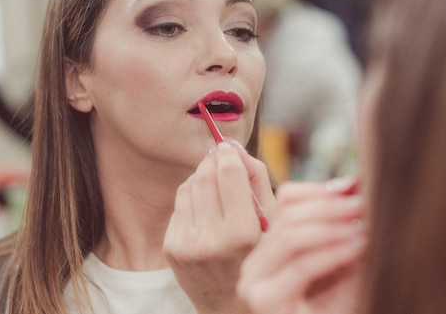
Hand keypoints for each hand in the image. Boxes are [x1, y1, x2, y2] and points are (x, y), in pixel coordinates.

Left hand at [163, 140, 275, 313]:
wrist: (230, 303)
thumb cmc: (260, 256)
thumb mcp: (273, 220)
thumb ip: (257, 179)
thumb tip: (234, 148)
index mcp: (242, 233)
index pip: (228, 174)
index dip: (229, 153)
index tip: (230, 147)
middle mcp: (211, 240)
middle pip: (204, 176)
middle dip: (213, 161)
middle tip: (223, 159)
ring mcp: (187, 245)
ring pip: (188, 186)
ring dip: (201, 177)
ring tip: (216, 186)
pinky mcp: (171, 248)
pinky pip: (179, 205)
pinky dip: (192, 197)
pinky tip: (206, 209)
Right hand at [237, 178, 365, 313]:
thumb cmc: (336, 313)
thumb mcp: (342, 264)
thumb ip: (345, 229)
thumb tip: (356, 183)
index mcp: (271, 249)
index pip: (286, 200)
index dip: (321, 189)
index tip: (355, 187)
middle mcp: (256, 263)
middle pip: (288, 214)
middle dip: (331, 205)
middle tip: (365, 204)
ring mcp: (255, 283)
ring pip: (291, 235)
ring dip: (333, 225)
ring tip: (364, 223)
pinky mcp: (264, 302)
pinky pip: (300, 265)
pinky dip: (333, 251)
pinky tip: (358, 247)